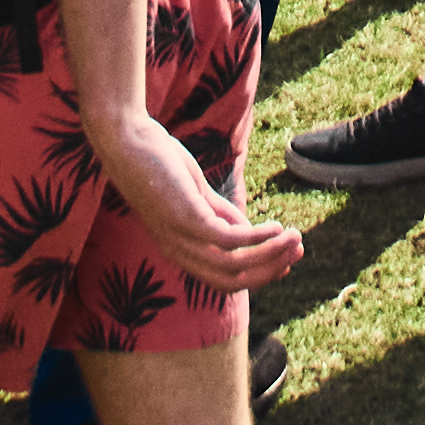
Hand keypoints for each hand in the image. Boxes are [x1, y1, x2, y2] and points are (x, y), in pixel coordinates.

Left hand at [92, 100, 307, 296]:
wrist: (127, 142)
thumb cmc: (157, 166)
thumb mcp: (193, 196)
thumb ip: (218, 214)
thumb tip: (247, 231)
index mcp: (180, 251)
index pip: (224, 280)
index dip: (259, 275)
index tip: (286, 261)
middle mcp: (180, 252)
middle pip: (232, 281)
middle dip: (270, 270)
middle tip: (298, 252)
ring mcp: (182, 238)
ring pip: (234, 266)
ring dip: (270, 256)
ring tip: (295, 239)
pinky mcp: (187, 218)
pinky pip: (230, 240)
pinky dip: (258, 239)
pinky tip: (276, 227)